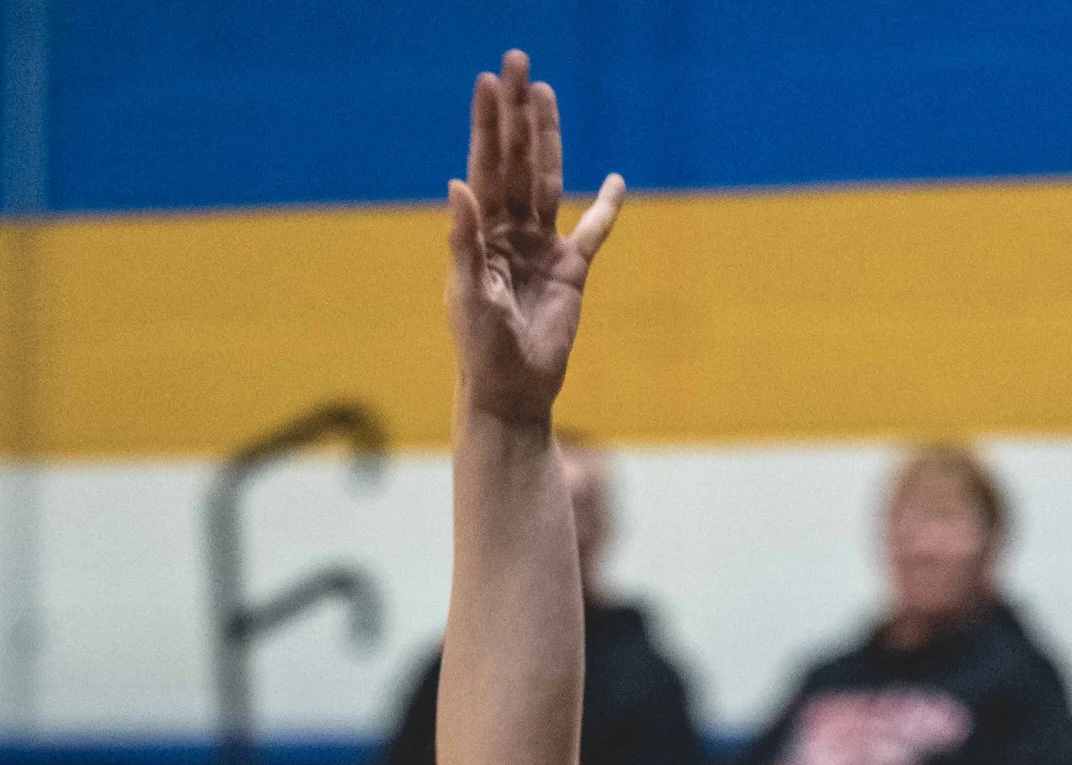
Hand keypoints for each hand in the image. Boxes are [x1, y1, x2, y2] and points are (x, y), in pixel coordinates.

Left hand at [446, 50, 622, 426]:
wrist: (511, 394)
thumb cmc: (481, 350)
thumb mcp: (468, 295)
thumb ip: (464, 240)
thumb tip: (457, 185)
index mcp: (481, 235)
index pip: (485, 167)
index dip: (488, 125)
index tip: (488, 82)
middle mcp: (509, 233)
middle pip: (516, 160)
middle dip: (517, 113)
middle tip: (516, 62)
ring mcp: (541, 249)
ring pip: (547, 181)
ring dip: (547, 138)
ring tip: (544, 93)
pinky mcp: (571, 273)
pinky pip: (593, 233)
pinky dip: (605, 209)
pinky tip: (614, 182)